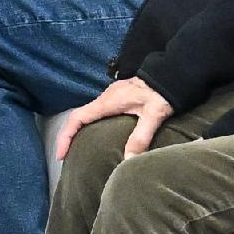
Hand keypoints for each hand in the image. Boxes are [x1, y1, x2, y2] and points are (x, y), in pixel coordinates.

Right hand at [50, 76, 171, 162]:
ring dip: (80, 131)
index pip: (77, 118)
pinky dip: (92, 126)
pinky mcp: (120, 97)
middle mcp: (106, 97)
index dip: (65, 136)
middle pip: (79, 117)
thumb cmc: (162, 92)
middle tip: (68, 157)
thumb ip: (141, 137)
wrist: (172, 73)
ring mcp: (112, 96)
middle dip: (69, 136)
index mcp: (108, 101)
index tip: (61, 154)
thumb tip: (128, 160)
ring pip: (89, 114)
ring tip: (80, 150)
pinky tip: (100, 137)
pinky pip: (99, 113)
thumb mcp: (153, 115)